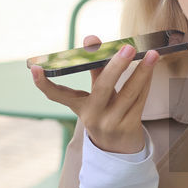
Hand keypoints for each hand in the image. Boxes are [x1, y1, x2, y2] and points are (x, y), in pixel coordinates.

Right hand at [30, 35, 156, 154]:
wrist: (118, 149)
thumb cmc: (105, 111)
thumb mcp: (95, 95)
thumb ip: (95, 68)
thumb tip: (91, 38)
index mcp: (79, 106)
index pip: (57, 95)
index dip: (43, 82)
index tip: (34, 68)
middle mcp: (92, 115)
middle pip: (103, 88)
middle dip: (116, 66)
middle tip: (127, 48)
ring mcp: (112, 122)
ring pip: (129, 93)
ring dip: (142, 72)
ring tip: (152, 54)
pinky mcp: (130, 126)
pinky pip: (140, 100)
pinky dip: (147, 82)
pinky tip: (152, 67)